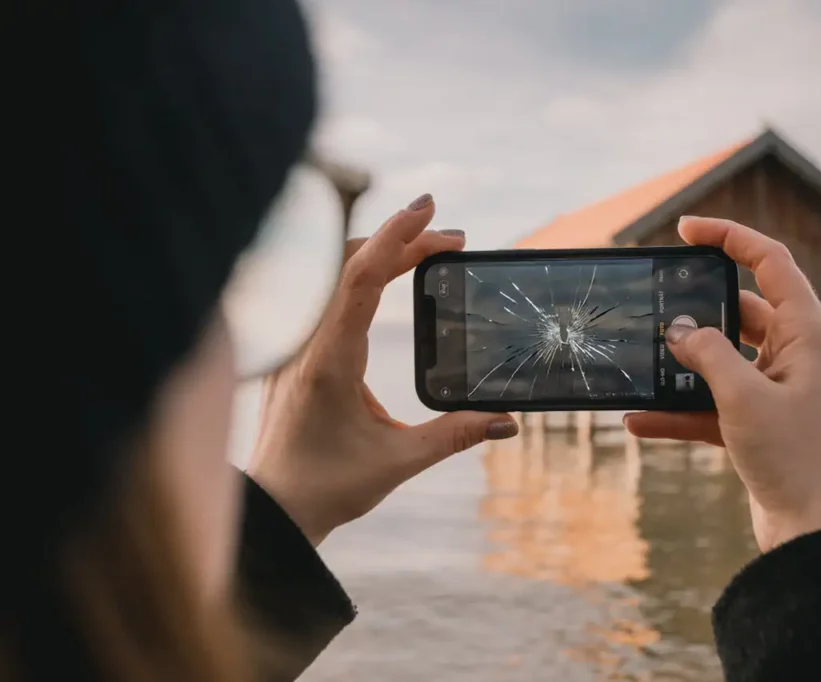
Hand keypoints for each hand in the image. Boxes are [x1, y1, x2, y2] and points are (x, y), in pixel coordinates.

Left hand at [246, 194, 518, 544]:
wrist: (273, 510)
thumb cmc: (326, 488)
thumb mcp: (397, 462)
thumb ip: (455, 436)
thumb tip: (507, 421)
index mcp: (328, 361)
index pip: (360, 279)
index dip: (396, 238)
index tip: (428, 209)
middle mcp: (305, 343)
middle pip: (348, 263)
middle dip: (401, 240)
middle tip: (451, 238)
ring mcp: (294, 344)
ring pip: (332, 273)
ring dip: (380, 252)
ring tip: (428, 250)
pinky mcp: (294, 351)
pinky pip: (323, 292)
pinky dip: (360, 272)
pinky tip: (387, 276)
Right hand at [625, 217, 820, 551]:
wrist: (818, 533)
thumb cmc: (796, 457)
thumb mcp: (743, 397)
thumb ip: (707, 354)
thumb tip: (678, 331)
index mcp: (805, 333)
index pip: (769, 263)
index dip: (728, 238)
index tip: (685, 230)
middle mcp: (793, 355)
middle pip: (738, 312)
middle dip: (695, 312)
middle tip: (653, 307)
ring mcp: (775, 391)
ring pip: (719, 361)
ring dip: (681, 367)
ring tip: (640, 365)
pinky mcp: (757, 425)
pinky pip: (710, 405)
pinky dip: (678, 411)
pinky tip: (638, 420)